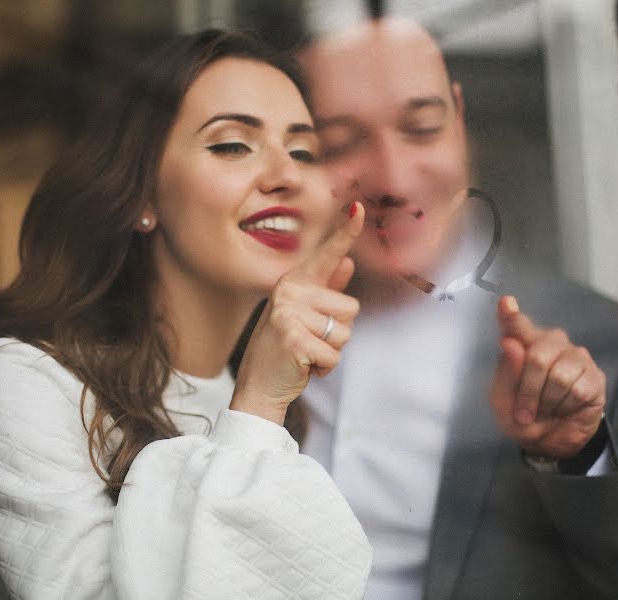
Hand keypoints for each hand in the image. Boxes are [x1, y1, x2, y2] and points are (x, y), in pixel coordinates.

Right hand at [230, 202, 364, 424]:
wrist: (258, 386)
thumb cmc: (284, 348)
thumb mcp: (303, 315)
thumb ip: (325, 289)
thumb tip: (349, 262)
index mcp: (294, 282)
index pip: (326, 254)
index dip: (346, 232)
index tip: (359, 208)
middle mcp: (290, 291)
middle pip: (351, 308)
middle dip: (338, 333)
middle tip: (309, 341)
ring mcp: (289, 313)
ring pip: (345, 333)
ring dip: (331, 352)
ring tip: (305, 352)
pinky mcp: (294, 338)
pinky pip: (334, 355)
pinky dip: (324, 368)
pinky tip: (303, 366)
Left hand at [489, 296, 605, 458]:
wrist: (549, 442)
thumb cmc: (522, 415)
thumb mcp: (503, 400)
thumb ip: (506, 372)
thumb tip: (509, 343)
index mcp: (523, 345)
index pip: (516, 326)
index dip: (511, 316)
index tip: (506, 303)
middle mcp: (551, 343)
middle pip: (537, 357)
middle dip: (528, 392)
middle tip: (524, 413)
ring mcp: (575, 357)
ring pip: (558, 376)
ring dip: (547, 402)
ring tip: (547, 408)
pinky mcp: (594, 376)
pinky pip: (578, 390)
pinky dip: (566, 407)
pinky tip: (565, 408)